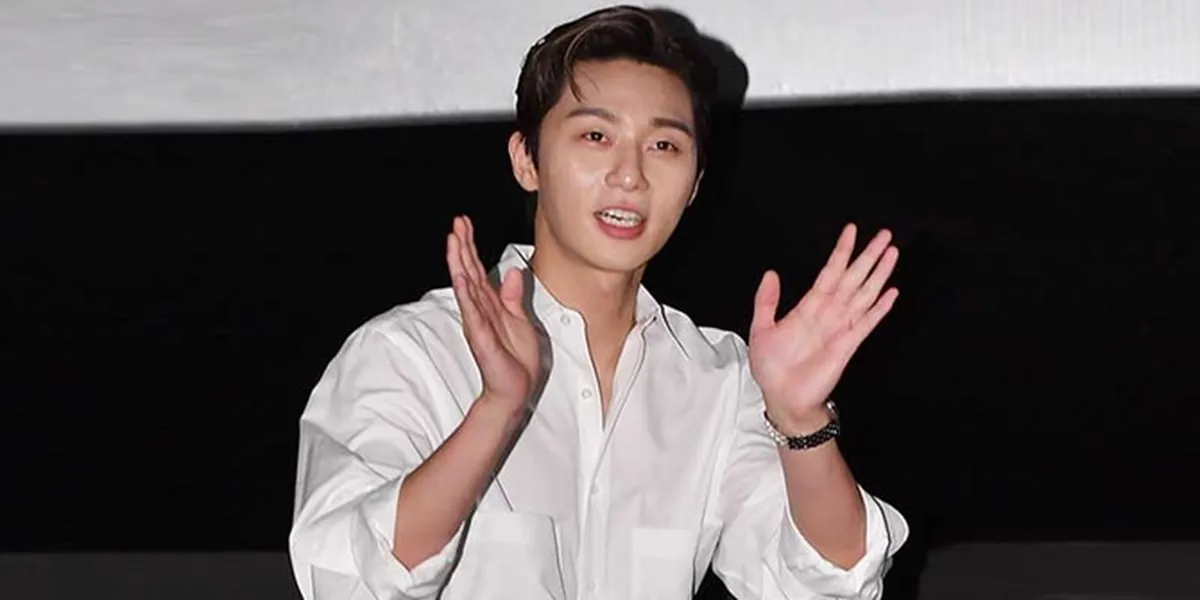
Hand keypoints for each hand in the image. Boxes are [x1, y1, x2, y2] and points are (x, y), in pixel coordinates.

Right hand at [446, 216, 541, 412]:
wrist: (515, 389)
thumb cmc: (515, 358)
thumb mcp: (520, 319)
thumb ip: (513, 296)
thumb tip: (511, 271)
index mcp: (489, 304)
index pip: (477, 269)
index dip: (470, 246)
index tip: (463, 224)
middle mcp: (480, 309)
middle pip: (468, 271)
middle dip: (462, 246)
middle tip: (456, 222)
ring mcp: (478, 322)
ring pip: (466, 286)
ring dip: (459, 263)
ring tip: (453, 241)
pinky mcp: (482, 337)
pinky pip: (473, 312)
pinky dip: (466, 294)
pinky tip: (461, 278)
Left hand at [748, 224, 898, 431]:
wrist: (782, 398)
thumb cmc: (772, 368)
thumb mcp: (761, 328)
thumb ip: (767, 301)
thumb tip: (771, 274)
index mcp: (809, 308)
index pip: (829, 273)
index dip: (841, 252)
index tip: (851, 231)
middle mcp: (828, 314)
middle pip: (853, 278)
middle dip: (868, 256)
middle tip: (884, 235)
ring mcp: (840, 328)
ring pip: (864, 294)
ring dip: (878, 274)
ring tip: (892, 253)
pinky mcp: (847, 345)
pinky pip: (866, 323)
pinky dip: (879, 308)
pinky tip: (891, 293)